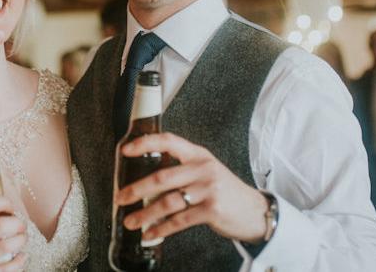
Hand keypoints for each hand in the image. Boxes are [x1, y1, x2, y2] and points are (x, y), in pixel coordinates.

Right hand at [0, 196, 26, 271]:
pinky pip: (7, 268)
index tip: (12, 208)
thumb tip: (8, 209)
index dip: (4, 203)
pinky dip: (19, 261)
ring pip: (6, 246)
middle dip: (17, 223)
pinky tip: (21, 257)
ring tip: (22, 239)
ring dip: (21, 240)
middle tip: (22, 226)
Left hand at [115, 132, 267, 243]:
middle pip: (162, 177)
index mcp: (198, 155)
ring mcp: (208, 189)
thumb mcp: (206, 171)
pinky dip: (161, 228)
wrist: (254, 211)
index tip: (125, 150)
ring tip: (131, 221)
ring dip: (145, 214)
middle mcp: (202, 168)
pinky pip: (179, 220)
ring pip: (167, 201)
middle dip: (136, 189)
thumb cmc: (224, 191)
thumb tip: (146, 183)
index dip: (145, 143)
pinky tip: (150, 233)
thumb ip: (181, 171)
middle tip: (120, 198)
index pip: (169, 141)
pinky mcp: (211, 209)